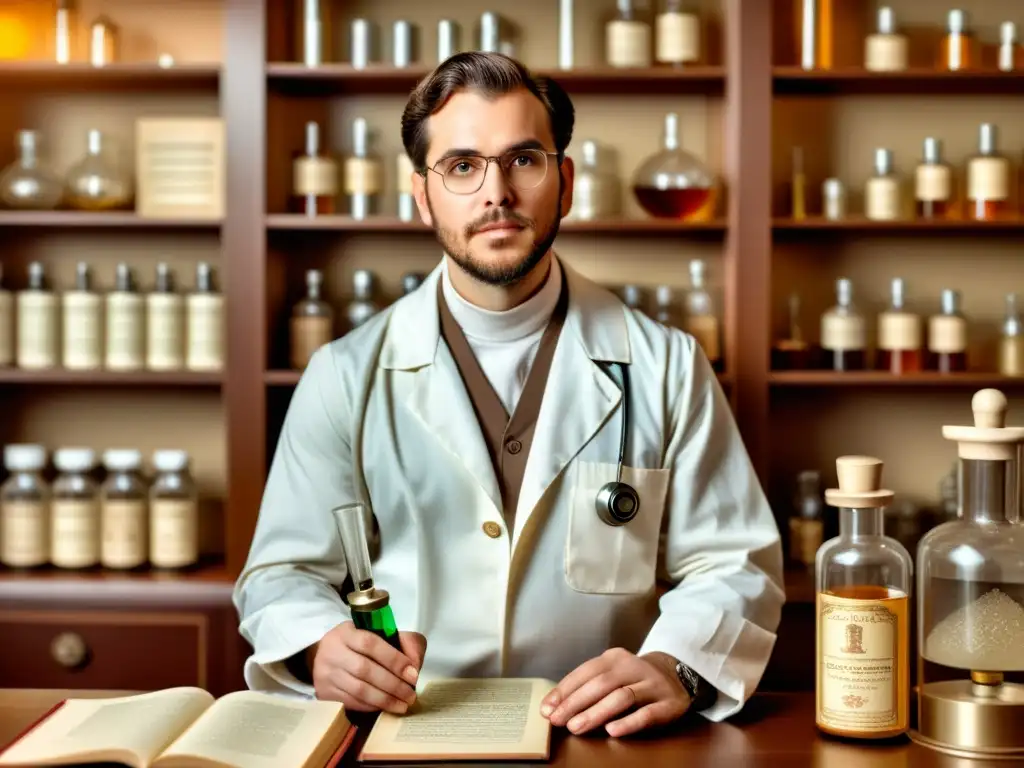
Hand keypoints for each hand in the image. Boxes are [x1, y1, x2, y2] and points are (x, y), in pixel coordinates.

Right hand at [310, 621, 426, 713]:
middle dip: (393, 685)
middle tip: (410, 695)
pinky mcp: (324, 692)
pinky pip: (351, 702)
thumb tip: (415, 665)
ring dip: (384, 700)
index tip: (413, 674)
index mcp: (347, 632)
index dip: (394, 659)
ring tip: (403, 705)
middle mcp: (333, 651)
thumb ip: (402, 641)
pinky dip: (371, 706)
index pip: (371, 643)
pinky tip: (385, 707)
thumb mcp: (377, 633)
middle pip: (365, 670)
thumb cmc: (357, 644)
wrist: (322, 656)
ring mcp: (327, 673)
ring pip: (359, 690)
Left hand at [540, 649, 690, 737]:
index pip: (585, 672)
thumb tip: (554, 706)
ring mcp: (652, 685)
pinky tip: (611, 731)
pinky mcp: (668, 704)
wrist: (677, 676)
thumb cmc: (633, 679)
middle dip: (575, 703)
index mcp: (615, 658)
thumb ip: (588, 686)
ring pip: (621, 697)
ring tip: (576, 727)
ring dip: (596, 713)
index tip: (547, 708)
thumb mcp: (612, 674)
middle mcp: (633, 667)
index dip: (565, 690)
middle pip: (601, 684)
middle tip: (558, 720)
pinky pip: (646, 714)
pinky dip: (628, 722)